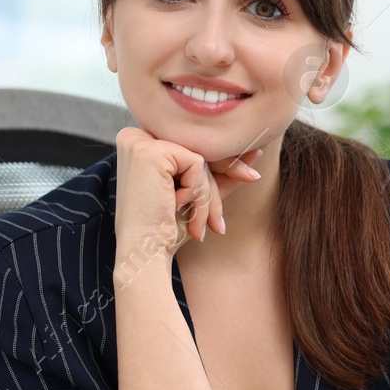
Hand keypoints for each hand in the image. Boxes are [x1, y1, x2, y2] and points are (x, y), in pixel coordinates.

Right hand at [113, 126, 262, 256]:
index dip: (221, 168)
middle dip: (216, 188)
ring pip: (200, 159)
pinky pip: (197, 164)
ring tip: (198, 226)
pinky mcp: (150, 151)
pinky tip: (178, 209)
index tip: (252, 176)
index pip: (192, 148)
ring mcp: (140, 141)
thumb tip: (255, 151)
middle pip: (198, 151)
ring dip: (207, 197)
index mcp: (139, 142)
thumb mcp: (199, 194)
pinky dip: (197, 192)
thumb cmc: (167, 227)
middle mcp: (135, 136)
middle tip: (219, 225)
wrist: (145, 253)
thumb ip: (222, 172)